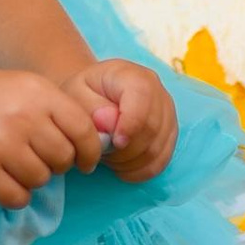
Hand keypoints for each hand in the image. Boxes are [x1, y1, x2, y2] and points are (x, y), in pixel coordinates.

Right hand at [0, 67, 107, 206]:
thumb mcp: (31, 89)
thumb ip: (63, 112)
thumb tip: (103, 146)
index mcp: (38, 92)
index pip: (83, 131)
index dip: (90, 152)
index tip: (85, 162)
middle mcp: (20, 116)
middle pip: (63, 160)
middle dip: (56, 163)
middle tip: (38, 154)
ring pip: (41, 181)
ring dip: (34, 178)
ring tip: (17, 161)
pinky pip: (18, 198)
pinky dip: (16, 194)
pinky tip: (4, 176)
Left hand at [71, 56, 176, 183]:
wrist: (96, 96)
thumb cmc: (84, 94)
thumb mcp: (75, 94)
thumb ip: (91, 108)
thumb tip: (112, 125)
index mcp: (132, 75)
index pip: (142, 99)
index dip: (130, 126)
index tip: (114, 142)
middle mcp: (156, 90)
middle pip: (151, 130)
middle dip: (124, 150)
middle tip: (102, 152)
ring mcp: (167, 112)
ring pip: (156, 149)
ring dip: (130, 162)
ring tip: (109, 157)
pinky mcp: (169, 133)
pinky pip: (161, 161)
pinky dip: (140, 170)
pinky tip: (122, 167)